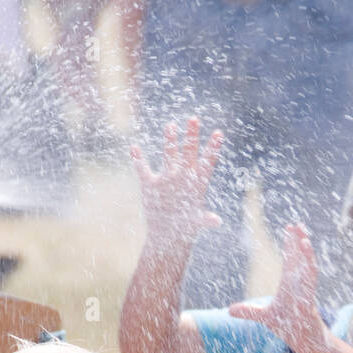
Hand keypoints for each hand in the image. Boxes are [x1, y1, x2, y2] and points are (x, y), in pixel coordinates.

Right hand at [131, 116, 223, 249]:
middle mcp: (182, 176)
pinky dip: (138, 159)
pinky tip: (134, 148)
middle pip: (188, 152)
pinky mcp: (151, 184)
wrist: (167, 233)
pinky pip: (143, 169)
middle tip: (194, 119)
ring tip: (171, 125)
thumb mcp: (196, 223)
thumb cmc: (185, 227)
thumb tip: (217, 222)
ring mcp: (166, 178)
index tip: (218, 133)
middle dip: (191, 136)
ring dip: (169, 141)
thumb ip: (205, 219)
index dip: (212, 148)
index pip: (206, 162)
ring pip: (169, 155)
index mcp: (195, 183)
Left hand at [229, 224, 324, 352]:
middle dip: (298, 241)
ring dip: (306, 252)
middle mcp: (299, 285)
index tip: (288, 228)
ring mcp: (305, 292)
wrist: (304, 342)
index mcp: (290, 284)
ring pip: (307, 267)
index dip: (290, 244)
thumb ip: (248, 312)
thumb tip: (229, 310)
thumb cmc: (288, 327)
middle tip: (296, 224)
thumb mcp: (264, 318)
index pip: (290, 260)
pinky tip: (309, 257)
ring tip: (303, 237)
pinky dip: (310, 269)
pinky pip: (311, 282)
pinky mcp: (309, 301)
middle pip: (299, 258)